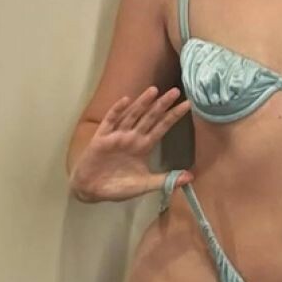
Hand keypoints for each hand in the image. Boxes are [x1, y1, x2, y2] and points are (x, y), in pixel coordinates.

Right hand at [69, 85, 193, 203]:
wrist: (92, 190)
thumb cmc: (118, 186)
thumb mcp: (144, 185)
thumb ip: (165, 181)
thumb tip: (190, 178)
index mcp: (143, 146)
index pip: (162, 127)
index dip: (173, 116)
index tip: (187, 104)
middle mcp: (132, 137)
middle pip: (150, 117)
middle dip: (162, 105)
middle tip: (175, 91)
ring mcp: (117, 135)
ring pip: (132, 116)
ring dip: (142, 103)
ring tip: (154, 90)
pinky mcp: (102, 137)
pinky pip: (110, 121)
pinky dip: (117, 110)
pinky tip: (126, 100)